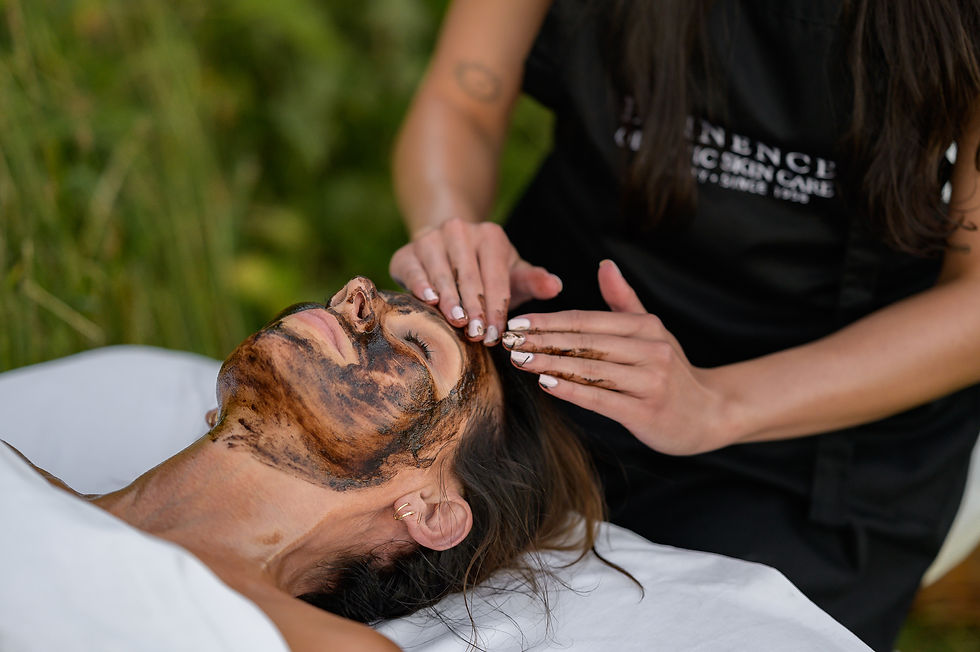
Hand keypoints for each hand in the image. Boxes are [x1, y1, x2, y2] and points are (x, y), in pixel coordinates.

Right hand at [389, 218, 561, 343]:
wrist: (445, 249)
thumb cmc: (486, 270)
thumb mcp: (511, 273)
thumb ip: (534, 281)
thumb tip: (556, 287)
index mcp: (490, 236)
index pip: (496, 277)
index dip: (497, 308)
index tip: (496, 335)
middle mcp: (459, 230)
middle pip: (470, 276)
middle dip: (476, 308)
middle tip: (478, 336)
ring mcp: (431, 239)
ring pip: (442, 273)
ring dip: (451, 300)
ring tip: (458, 322)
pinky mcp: (407, 252)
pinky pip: (414, 270)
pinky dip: (422, 285)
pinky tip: (429, 301)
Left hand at [502, 260, 732, 455]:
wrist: (710, 414)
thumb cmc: (671, 370)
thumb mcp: (652, 330)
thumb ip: (624, 300)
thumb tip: (604, 264)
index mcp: (646, 326)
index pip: (587, 320)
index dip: (549, 321)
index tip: (517, 323)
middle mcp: (650, 350)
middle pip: (585, 342)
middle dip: (542, 340)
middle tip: (506, 341)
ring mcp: (651, 381)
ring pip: (590, 368)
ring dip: (550, 363)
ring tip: (519, 361)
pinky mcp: (647, 411)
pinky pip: (602, 399)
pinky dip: (573, 391)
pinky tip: (548, 385)